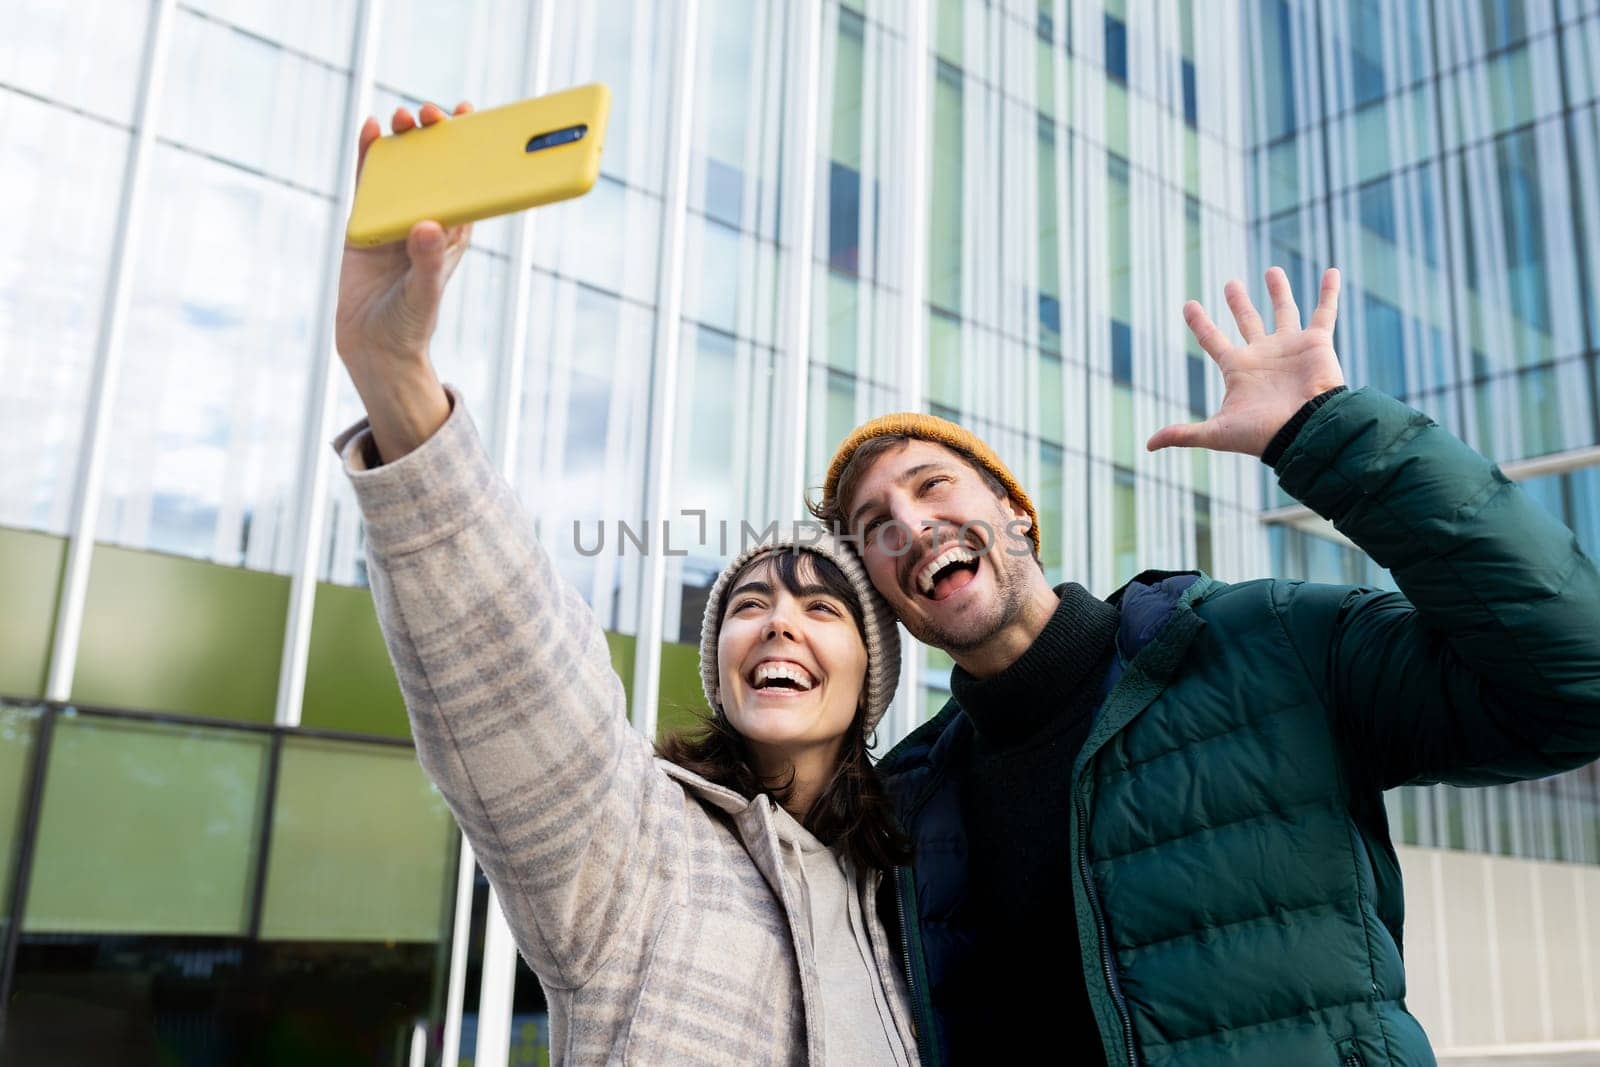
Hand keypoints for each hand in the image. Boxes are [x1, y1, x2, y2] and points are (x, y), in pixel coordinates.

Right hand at [334, 101, 472, 460]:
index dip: (471, 148)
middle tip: (430, 116)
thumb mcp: (424, 293)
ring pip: (402, 169)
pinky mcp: (366, 221)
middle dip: (434, 137)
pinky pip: (368, 181)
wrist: (374, 343)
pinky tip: (370, 128)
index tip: (469, 117)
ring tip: (401, 118)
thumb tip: (428, 225)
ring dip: (404, 141)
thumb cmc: (411, 322)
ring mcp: (396, 217)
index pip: (468, 183)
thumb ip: (427, 262)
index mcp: (453, 233)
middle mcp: (428, 218)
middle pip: (434, 168)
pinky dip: (369, 155)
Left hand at [1147, 267, 1345, 457]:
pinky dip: (1329, 293)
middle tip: (1231, 284)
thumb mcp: (1217, 432)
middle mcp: (1263, 354)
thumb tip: (1149, 445)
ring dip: (1278, 291)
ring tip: (1272, 270)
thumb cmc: (1262, 433)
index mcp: (1238, 369)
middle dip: (1238, 303)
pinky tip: (1331, 272)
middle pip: (1247, 321)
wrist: (1305, 431)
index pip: (1212, 339)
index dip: (1199, 322)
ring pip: (1283, 311)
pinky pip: (1325, 312)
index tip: (1188, 305)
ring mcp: (1290, 347)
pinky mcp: (1317, 343)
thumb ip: (1184, 434)